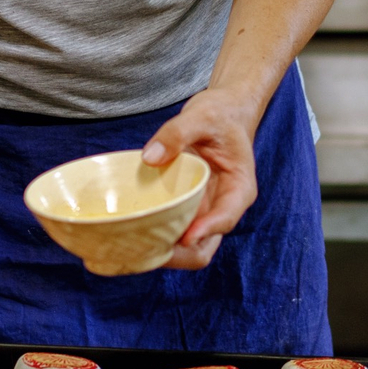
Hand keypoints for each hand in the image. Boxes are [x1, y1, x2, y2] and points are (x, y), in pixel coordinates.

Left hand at [142, 87, 260, 269]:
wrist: (222, 113)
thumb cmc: (219, 114)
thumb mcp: (201, 115)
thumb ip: (177, 132)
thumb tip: (150, 157)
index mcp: (238, 188)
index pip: (225, 218)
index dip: (205, 231)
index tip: (182, 238)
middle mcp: (222, 207)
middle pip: (204, 247)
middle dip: (177, 254)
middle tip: (144, 248)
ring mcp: (203, 213)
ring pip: (186, 249)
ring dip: (162, 252)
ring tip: (130, 248)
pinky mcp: (185, 210)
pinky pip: (171, 234)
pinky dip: (154, 240)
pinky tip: (128, 236)